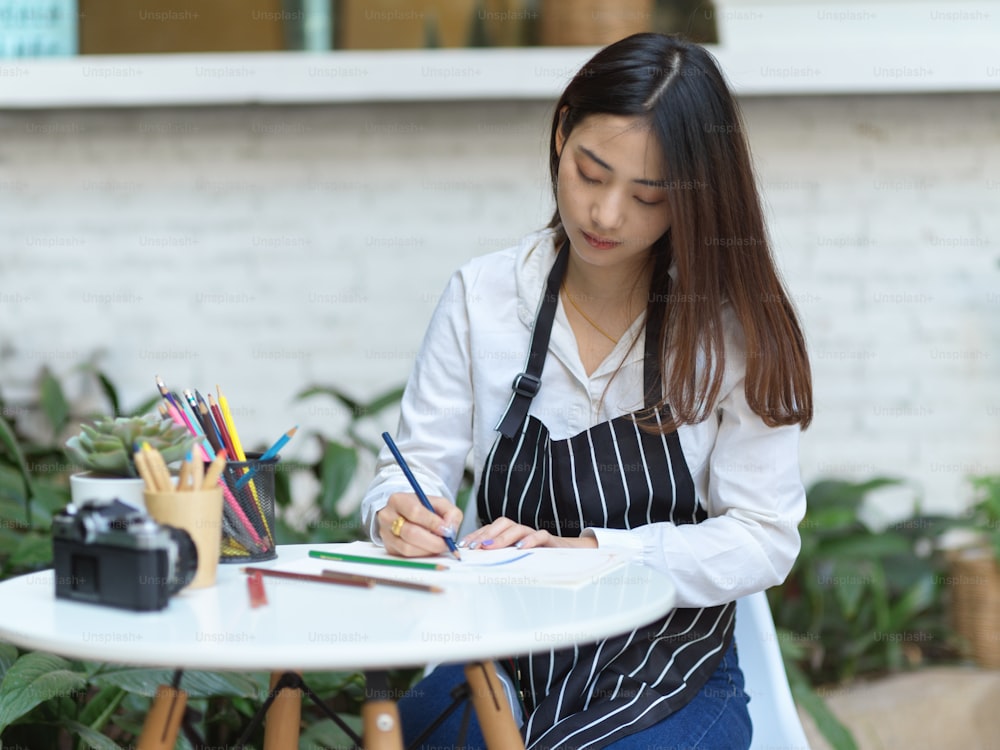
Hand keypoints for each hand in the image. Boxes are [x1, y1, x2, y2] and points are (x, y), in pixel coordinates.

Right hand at [377, 492, 461, 557]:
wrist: (406, 514)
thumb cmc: (423, 508)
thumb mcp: (439, 503)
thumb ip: (450, 513)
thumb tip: (449, 529)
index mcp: (398, 500)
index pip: (414, 512)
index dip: (432, 523)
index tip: (446, 531)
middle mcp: (387, 516)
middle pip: (410, 533)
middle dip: (433, 541)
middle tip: (446, 544)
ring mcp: (386, 534)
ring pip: (408, 548)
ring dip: (428, 550)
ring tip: (439, 546)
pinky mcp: (389, 548)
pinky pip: (406, 556)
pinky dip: (422, 555)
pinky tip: (430, 549)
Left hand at [458, 517, 597, 549]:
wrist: (569, 557)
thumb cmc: (539, 559)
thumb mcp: (516, 559)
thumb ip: (499, 558)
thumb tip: (475, 564)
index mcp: (511, 535)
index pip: (490, 529)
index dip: (475, 535)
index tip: (462, 546)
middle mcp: (521, 532)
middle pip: (501, 524)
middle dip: (485, 535)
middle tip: (474, 548)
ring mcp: (535, 534)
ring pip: (517, 528)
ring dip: (502, 537)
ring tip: (490, 548)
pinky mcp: (550, 540)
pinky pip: (540, 536)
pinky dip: (530, 540)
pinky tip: (520, 549)